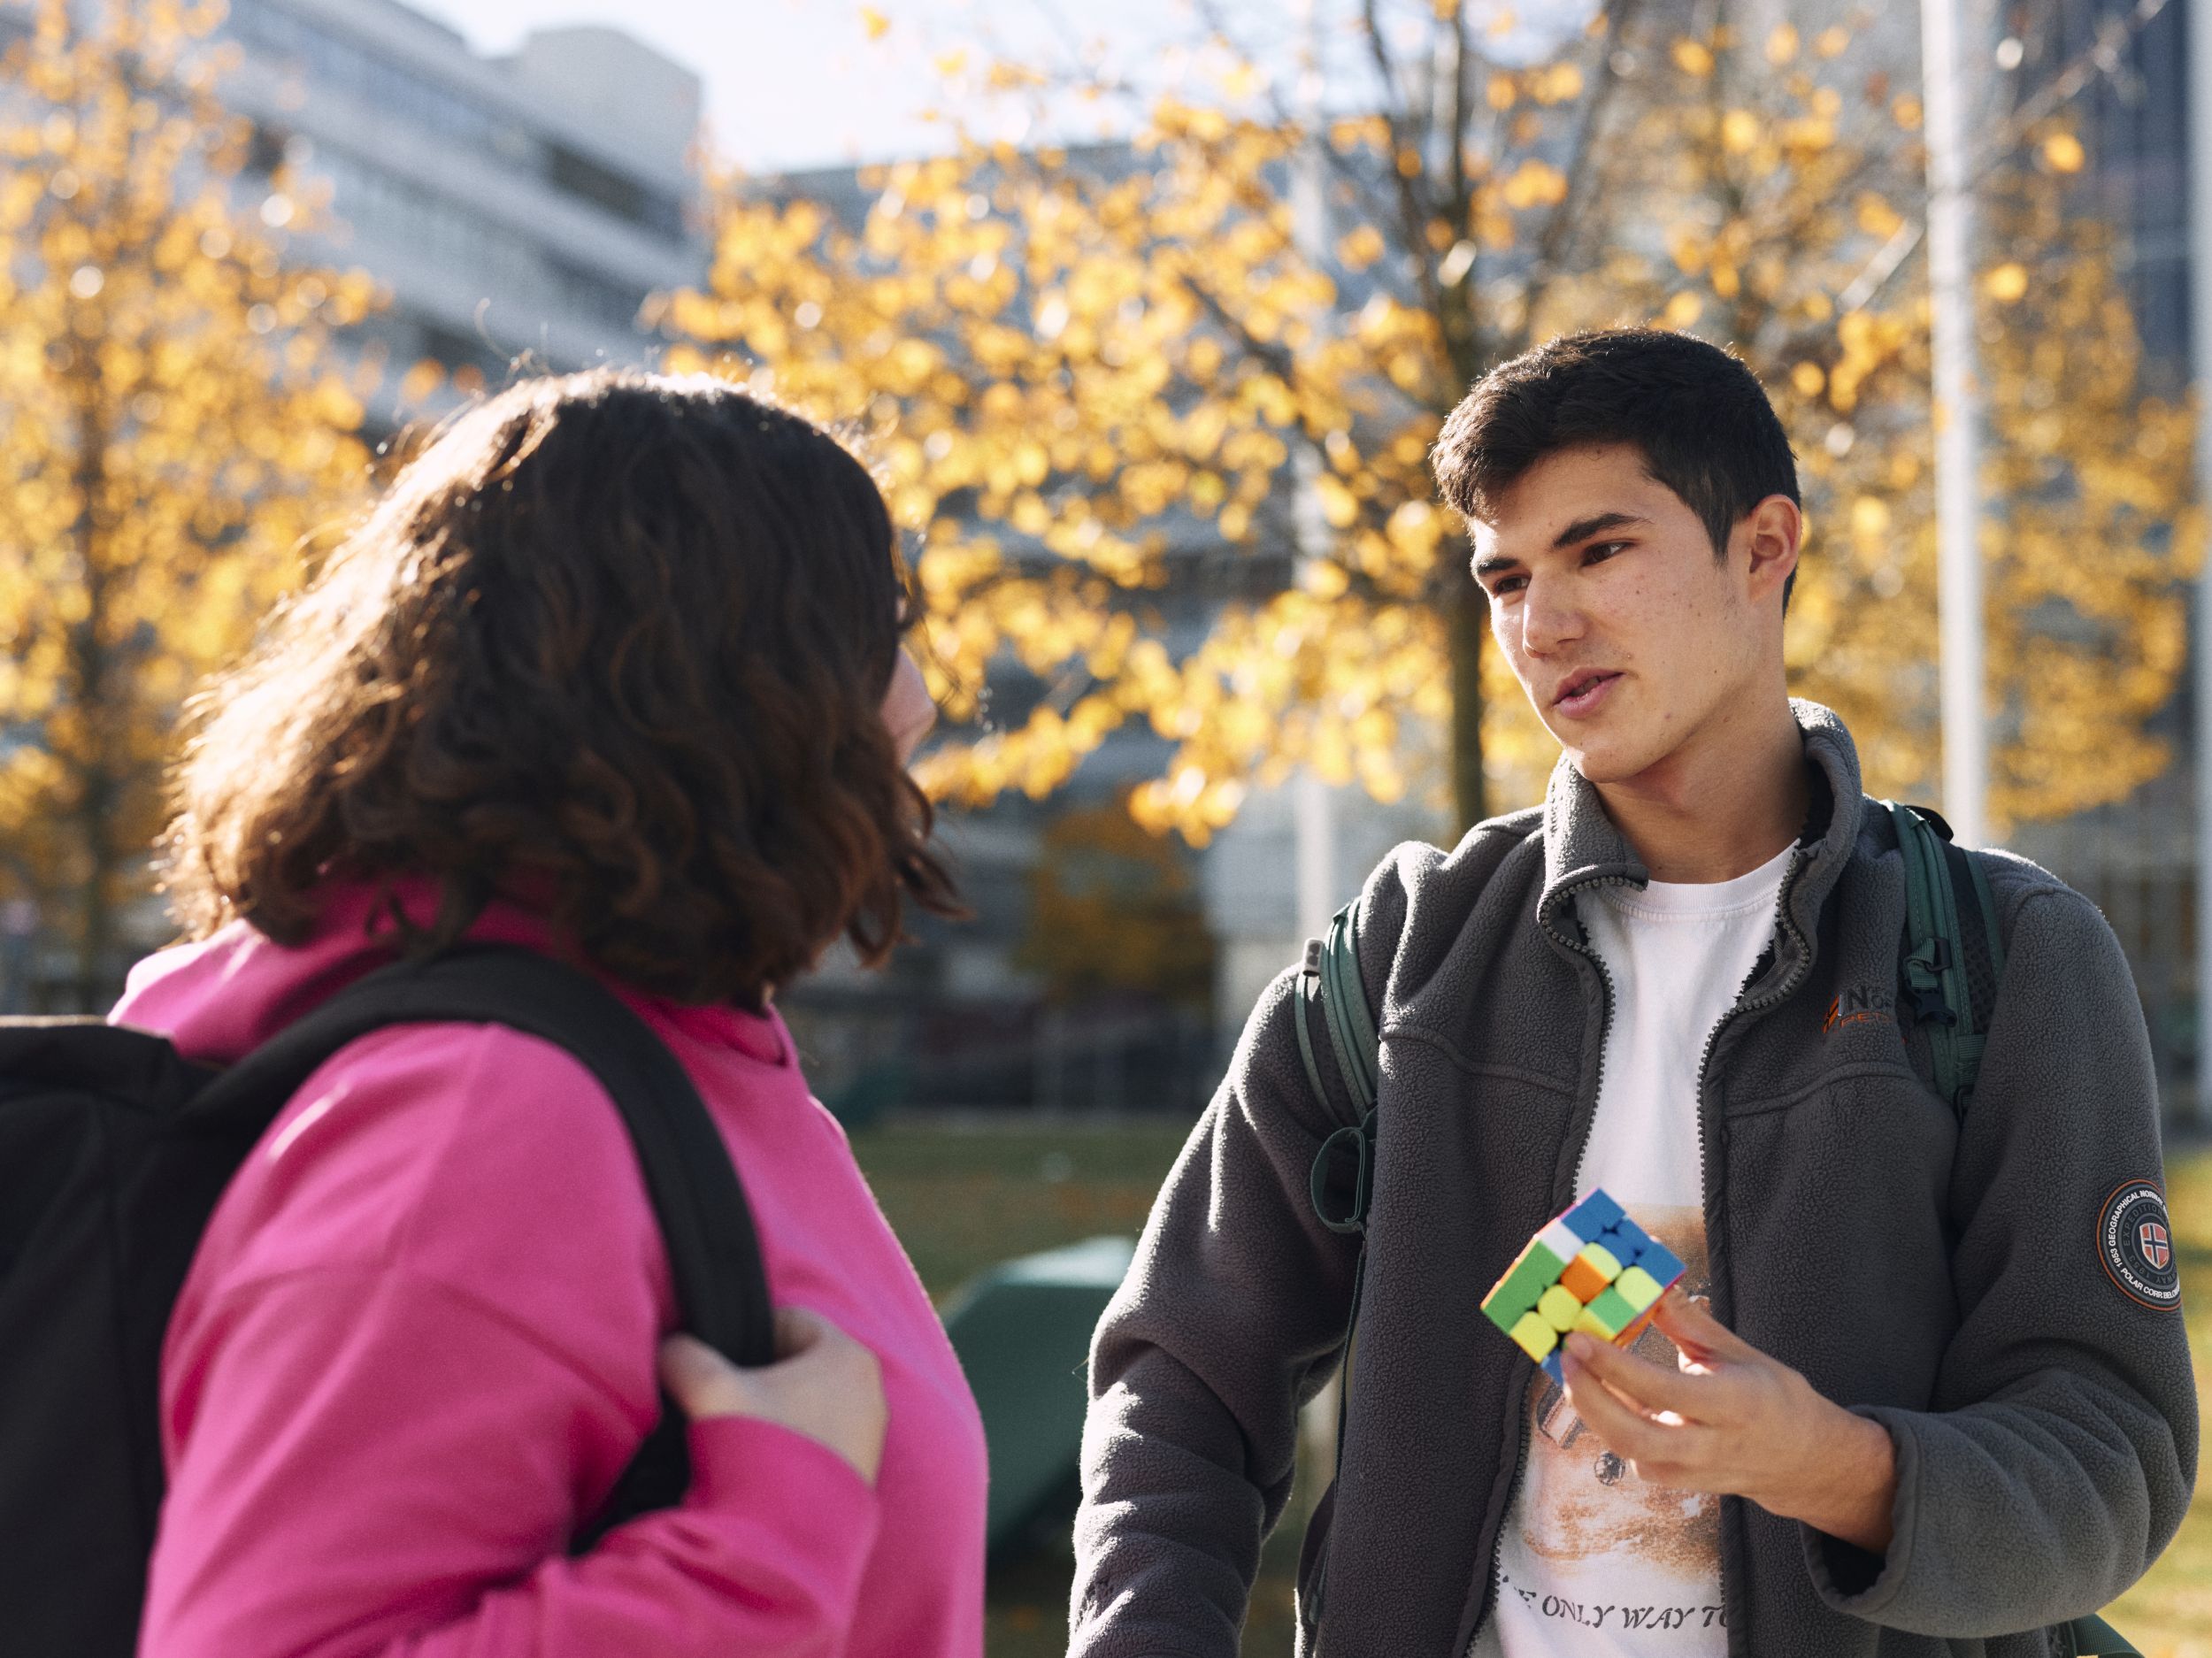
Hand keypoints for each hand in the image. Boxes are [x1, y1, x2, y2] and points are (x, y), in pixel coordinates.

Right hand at [658, 1307, 887, 1485]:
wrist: (788, 1543)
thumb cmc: (759, 1452)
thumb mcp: (711, 1391)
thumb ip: (684, 1356)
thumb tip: (670, 1348)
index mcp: (848, 1355)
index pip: (790, 1321)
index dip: (747, 1338)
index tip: (722, 1366)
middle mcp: (870, 1391)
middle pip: (799, 1364)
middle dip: (761, 1378)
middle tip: (727, 1403)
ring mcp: (870, 1436)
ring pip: (808, 1405)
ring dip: (774, 1415)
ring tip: (741, 1439)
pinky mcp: (862, 1473)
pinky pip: (818, 1442)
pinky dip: (789, 1447)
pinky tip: (761, 1469)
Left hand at [1559, 1289, 1896, 1553]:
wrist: (1800, 1461)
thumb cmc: (1770, 1396)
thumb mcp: (1738, 1353)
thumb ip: (1688, 1322)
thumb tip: (1650, 1280)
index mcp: (1732, 1406)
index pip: (1662, 1390)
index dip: (1614, 1366)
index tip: (1579, 1338)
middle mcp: (1709, 1447)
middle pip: (1634, 1437)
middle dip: (1589, 1397)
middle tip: (1565, 1355)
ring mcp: (1689, 1472)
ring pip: (1625, 1448)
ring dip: (1591, 1408)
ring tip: (1572, 1365)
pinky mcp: (1673, 1481)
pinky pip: (1628, 1451)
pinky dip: (1606, 1419)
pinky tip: (1594, 1388)